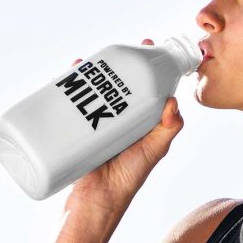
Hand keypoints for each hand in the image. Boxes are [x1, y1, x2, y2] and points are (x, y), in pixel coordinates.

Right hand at [68, 38, 183, 209]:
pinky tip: (71, 71)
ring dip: (92, 68)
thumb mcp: (154, 151)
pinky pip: (73, 100)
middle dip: (117, 61)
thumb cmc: (129, 177)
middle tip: (119, 48)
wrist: (97, 198)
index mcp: (140, 120)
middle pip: (118, 81)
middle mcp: (120, 117)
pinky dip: (69, 83)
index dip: (146, 65)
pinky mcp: (76, 125)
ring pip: (95, 87)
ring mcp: (97, 119)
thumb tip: (173, 102)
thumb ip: (168, 129)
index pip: (146, 85)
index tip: (147, 45)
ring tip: (91, 59)